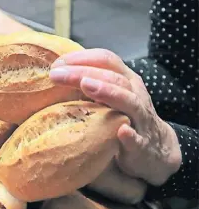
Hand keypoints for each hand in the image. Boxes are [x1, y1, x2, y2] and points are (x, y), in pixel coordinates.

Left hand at [49, 48, 181, 185]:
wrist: (155, 150)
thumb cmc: (123, 118)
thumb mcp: (110, 97)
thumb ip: (88, 85)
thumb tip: (54, 75)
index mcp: (126, 80)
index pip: (106, 59)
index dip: (82, 58)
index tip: (57, 63)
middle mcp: (135, 94)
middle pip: (112, 77)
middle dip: (82, 72)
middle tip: (56, 74)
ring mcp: (140, 119)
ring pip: (128, 101)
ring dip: (107, 92)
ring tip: (86, 85)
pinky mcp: (142, 145)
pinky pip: (137, 139)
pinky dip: (129, 135)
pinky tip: (121, 131)